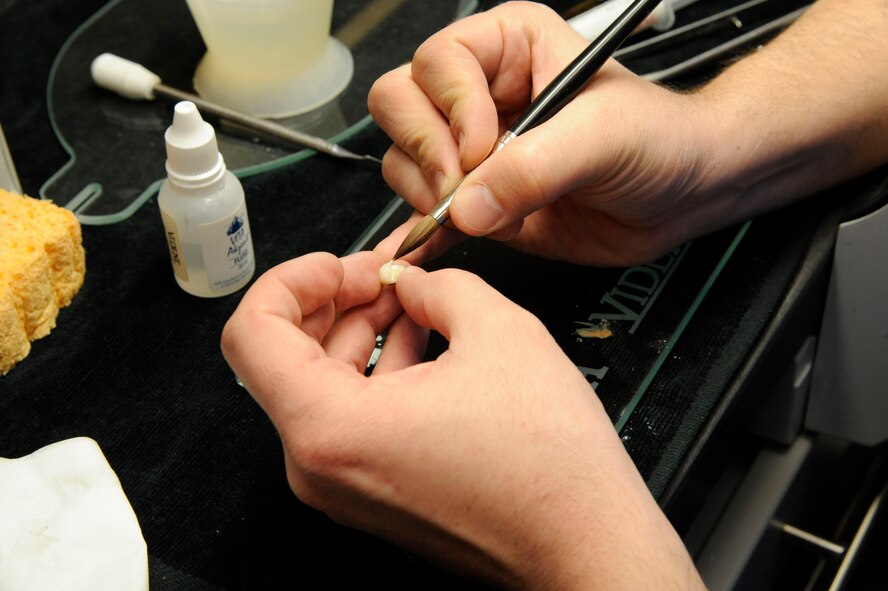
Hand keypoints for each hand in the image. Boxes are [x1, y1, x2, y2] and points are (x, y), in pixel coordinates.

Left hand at [221, 249, 702, 588]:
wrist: (585, 545)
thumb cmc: (548, 465)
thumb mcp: (497, 330)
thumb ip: (437, 284)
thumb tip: (413, 281)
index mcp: (331, 428)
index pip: (252, 332)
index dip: (292, 280)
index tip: (340, 264)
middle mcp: (321, 467)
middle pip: (284, 356)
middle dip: (333, 299)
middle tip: (383, 273)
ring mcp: (344, 486)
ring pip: (320, 384)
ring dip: (358, 330)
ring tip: (409, 299)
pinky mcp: (373, 492)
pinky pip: (351, 416)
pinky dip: (375, 369)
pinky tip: (419, 338)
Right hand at [369, 1, 716, 266]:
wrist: (683, 196)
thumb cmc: (661, 140)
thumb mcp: (604, 138)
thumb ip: (534, 166)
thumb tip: (467, 204)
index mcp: (508, 48)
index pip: (437, 63)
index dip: (453, 110)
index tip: (487, 149)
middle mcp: (481, 96)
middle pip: (400, 104)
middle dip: (428, 152)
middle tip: (467, 185)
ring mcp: (473, 151)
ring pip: (404, 161)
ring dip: (431, 194)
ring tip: (487, 212)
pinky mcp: (477, 201)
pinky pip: (424, 212)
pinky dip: (421, 232)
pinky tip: (430, 244)